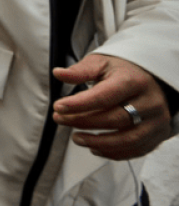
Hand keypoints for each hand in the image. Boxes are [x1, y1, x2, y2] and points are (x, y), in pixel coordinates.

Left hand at [53, 54, 172, 159]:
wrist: (151, 79)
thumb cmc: (123, 72)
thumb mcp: (101, 63)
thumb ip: (80, 71)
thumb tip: (59, 73)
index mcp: (134, 81)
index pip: (105, 96)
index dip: (79, 104)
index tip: (58, 107)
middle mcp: (150, 102)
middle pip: (115, 119)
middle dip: (83, 122)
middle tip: (60, 119)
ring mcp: (156, 121)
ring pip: (127, 139)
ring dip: (98, 142)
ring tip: (76, 138)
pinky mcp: (157, 135)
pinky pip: (135, 150)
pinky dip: (113, 152)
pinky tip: (94, 147)